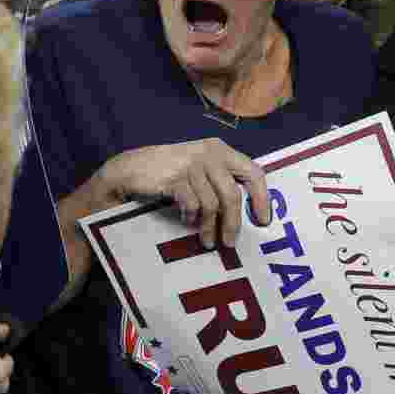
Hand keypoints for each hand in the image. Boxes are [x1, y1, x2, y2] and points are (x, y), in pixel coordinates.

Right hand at [99, 138, 269, 248]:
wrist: (131, 168)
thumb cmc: (171, 172)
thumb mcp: (200, 167)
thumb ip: (221, 180)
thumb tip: (246, 211)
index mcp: (221, 150)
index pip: (253, 172)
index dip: (262, 198)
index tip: (263, 221)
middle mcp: (209, 153)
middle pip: (232, 194)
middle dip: (233, 223)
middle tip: (231, 243)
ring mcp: (191, 164)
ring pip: (212, 204)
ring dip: (210, 228)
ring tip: (207, 241)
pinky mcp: (174, 177)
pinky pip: (192, 204)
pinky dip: (191, 217)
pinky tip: (187, 220)